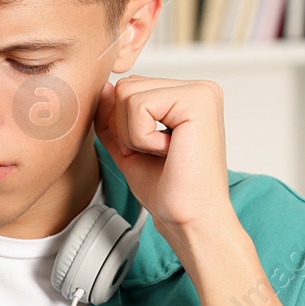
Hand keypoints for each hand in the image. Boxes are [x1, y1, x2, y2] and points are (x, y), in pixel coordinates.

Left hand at [94, 74, 284, 305]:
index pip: (128, 88)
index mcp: (187, 96)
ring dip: (133, 134)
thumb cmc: (167, 189)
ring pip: (126, 93)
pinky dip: (142, 137)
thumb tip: (103, 86)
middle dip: (125, 128)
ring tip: (163, 152)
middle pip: (124, 86)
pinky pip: (137, 105)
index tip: (152, 151)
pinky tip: (169, 151)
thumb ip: (113, 117)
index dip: (122, 125)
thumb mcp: (128, 146)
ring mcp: (200, 91)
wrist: (189, 219)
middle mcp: (198, 88)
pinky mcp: (197, 100)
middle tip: (156, 154)